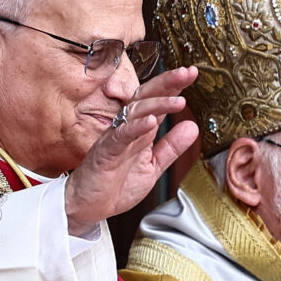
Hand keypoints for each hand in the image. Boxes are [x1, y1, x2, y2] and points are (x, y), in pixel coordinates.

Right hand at [65, 66, 199, 235]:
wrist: (87, 207)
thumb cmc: (114, 185)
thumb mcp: (152, 166)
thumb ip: (171, 147)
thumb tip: (192, 126)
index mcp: (140, 130)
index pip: (157, 102)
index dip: (174, 87)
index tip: (192, 73)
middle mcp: (127, 129)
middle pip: (146, 98)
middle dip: (166, 83)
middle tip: (187, 72)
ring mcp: (115, 139)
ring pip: (135, 112)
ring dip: (158, 104)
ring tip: (179, 100)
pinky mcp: (105, 153)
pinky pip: (121, 136)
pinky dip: (136, 127)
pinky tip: (151, 122)